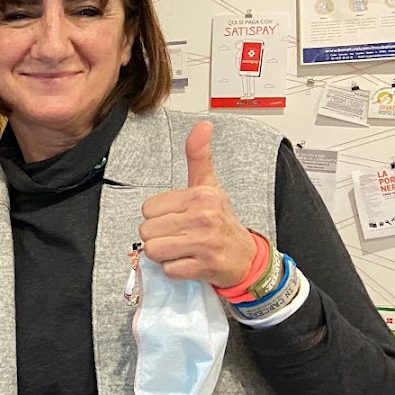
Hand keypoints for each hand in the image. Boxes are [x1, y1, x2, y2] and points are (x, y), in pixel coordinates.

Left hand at [138, 122, 257, 287]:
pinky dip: (175, 269)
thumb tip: (203, 125)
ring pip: (154, 251)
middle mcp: (203, 217)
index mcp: (200, 196)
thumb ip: (199, 156)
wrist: (247, 257)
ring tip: (182, 248)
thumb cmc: (222, 220)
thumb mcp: (210, 186)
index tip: (177, 218)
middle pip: (147, 231)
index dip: (158, 216)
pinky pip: (168, 270)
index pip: (148, 208)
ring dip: (164, 254)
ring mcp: (204, 243)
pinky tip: (190, 262)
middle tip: (179, 236)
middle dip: (159, 237)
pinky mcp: (204, 266)